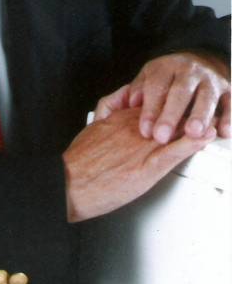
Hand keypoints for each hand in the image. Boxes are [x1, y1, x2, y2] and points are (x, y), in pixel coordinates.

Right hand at [62, 106, 215, 222]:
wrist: (69, 183)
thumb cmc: (77, 164)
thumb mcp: (91, 134)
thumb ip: (107, 124)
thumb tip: (111, 124)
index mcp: (121, 120)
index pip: (152, 106)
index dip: (170, 103)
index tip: (183, 100)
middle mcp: (135, 128)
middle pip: (167, 113)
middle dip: (187, 109)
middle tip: (206, 104)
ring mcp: (142, 146)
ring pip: (175, 129)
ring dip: (195, 122)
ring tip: (213, 117)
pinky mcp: (147, 167)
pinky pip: (174, 151)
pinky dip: (191, 142)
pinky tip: (204, 137)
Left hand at [94, 51, 229, 143]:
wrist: (203, 58)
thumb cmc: (170, 76)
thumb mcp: (150, 75)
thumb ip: (138, 89)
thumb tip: (129, 104)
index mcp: (166, 67)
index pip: (156, 87)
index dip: (150, 109)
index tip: (144, 130)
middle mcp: (189, 71)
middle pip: (180, 92)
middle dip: (171, 114)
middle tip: (162, 136)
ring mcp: (210, 80)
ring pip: (206, 97)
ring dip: (200, 115)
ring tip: (192, 133)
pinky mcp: (229, 90)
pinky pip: (230, 103)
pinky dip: (228, 117)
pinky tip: (224, 132)